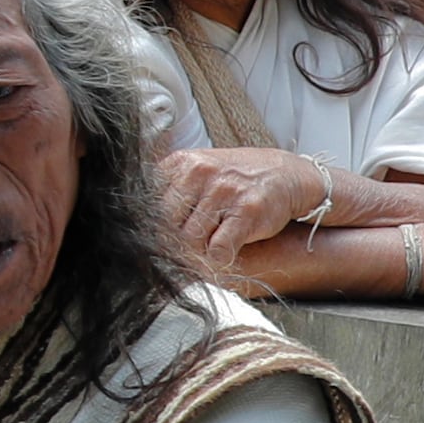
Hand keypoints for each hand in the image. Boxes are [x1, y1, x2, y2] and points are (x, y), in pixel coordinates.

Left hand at [163, 144, 336, 260]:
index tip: (156, 241)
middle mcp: (199, 173)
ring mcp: (223, 191)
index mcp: (180, 163)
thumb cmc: (235, 179)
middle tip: (183, 252)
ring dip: (196, 253)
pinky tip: (223, 254)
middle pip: (166, 225)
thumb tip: (137, 229)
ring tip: (205, 251)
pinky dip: (217, 259)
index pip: (148, 205)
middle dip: (172, 244)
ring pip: (190, 239)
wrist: (286, 174)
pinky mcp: (246, 211)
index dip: (151, 229)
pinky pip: (218, 249)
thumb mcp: (198, 172)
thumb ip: (169, 193)